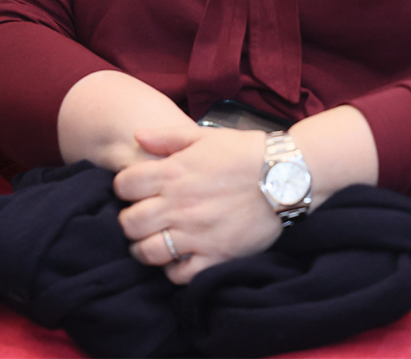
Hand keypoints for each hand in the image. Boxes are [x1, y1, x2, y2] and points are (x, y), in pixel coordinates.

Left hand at [114, 124, 282, 284]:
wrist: (287, 176)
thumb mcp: (205, 136)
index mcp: (173, 173)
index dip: (124, 189)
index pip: (123, 186)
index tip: (134, 192)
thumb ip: (167, 136)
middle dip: (130, 222)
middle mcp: (179, 205)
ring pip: (148, 252)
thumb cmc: (245, 153)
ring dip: (145, 249)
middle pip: (129, 223)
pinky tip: (179, 259)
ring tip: (154, 242)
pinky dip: (173, 271)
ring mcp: (196, 233)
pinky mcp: (216, 256)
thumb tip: (137, 136)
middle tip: (141, 220)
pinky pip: (180, 275)